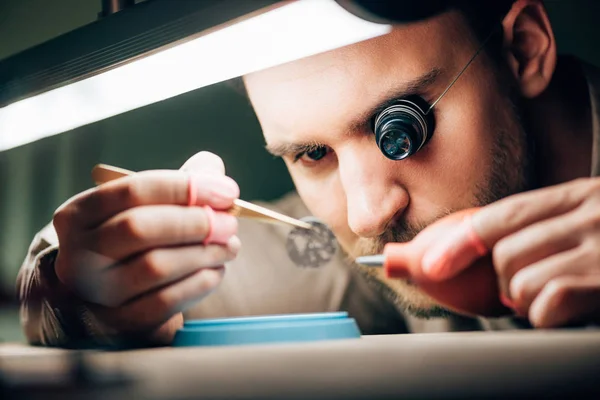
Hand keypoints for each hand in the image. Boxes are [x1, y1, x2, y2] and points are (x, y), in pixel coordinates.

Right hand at [52, 152, 239, 344]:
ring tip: (230, 246)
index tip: (228, 191)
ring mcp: (95, 292)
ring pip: (155, 266)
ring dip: (204, 253)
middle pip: (140, 229)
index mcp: (79, 214)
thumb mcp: (145, 208)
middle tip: (230, 222)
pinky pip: (166, 301)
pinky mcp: (119, 322)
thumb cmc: (134, 242)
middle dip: (195, 222)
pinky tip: (216, 270)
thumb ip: (179, 183)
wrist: (109, 297)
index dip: (186, 187)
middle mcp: (78, 253)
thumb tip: (213, 169)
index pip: (134, 190)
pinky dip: (200, 282)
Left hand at [421, 178, 599, 327]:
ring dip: (526, 302)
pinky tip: (568, 313)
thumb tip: (465, 247)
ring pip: (521, 283)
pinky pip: (547, 307)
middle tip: (522, 290)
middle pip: (505, 253)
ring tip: (554, 300)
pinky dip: (547, 318)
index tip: (431, 264)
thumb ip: (544, 226)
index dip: (460, 241)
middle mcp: (591, 216)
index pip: (504, 214)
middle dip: (501, 281)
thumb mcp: (588, 223)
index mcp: (579, 195)